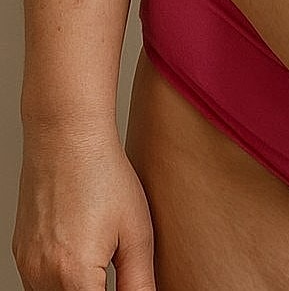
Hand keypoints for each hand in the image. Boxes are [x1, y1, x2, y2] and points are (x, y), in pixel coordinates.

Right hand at [12, 127, 155, 290]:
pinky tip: (88, 264)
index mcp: (74, 275)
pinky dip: (63, 284)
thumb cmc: (105, 177)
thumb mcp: (137, 234)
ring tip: (107, 272)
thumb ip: (139, 282)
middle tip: (119, 278)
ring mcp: (27, 264)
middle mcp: (41, 275)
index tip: (130, 289)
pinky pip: (40, 284)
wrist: (67, 139)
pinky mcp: (22, 252)